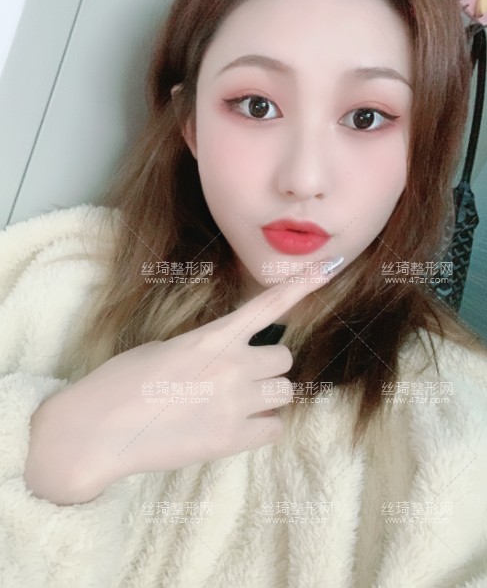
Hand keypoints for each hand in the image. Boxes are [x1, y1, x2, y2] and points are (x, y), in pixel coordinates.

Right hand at [40, 262, 342, 497]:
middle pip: (285, 360)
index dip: (302, 286)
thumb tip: (227, 358)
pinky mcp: (232, 441)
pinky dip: (262, 426)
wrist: (100, 428)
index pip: (268, 306)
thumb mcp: (165, 349)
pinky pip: (274, 428)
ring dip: (267, 395)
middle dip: (268, 367)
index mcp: (212, 337)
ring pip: (285, 393)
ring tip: (237, 404)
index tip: (330, 268)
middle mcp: (232, 367)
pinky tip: (235, 427)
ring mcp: (235, 405)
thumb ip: (206, 348)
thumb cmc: (122, 381)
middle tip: (241, 377)